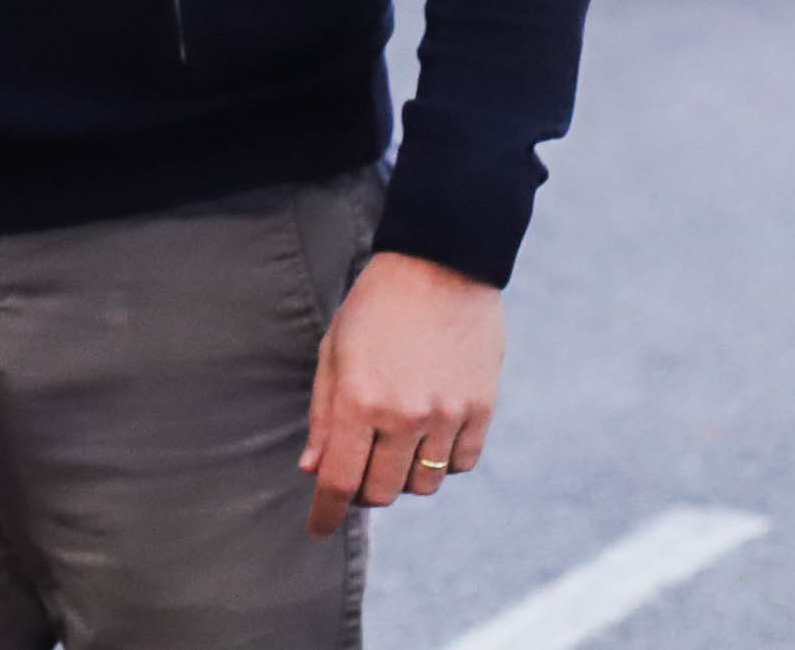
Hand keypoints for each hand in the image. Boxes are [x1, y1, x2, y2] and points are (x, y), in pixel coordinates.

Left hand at [302, 252, 503, 535]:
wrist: (441, 265)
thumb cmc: (375, 308)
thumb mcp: (334, 353)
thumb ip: (324, 416)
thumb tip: (313, 470)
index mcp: (360, 400)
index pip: (340, 480)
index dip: (326, 512)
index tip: (317, 530)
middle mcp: (405, 415)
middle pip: (382, 492)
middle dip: (364, 490)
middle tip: (358, 467)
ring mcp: (448, 415)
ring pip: (423, 485)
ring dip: (403, 476)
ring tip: (395, 441)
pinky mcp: (481, 411)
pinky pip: (460, 466)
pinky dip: (441, 463)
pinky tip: (429, 434)